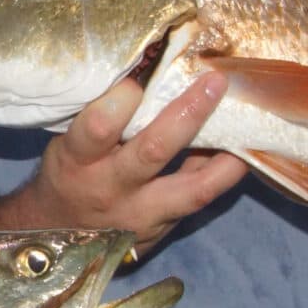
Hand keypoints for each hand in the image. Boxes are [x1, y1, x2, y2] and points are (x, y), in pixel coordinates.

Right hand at [0, 72, 245, 249]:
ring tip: (247, 127)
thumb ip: (102, 118)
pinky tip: (241, 150)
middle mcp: (110, 188)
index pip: (97, 128)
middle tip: (214, 81)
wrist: (60, 237)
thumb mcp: (70, 144)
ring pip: (192, 188)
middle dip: (187, 114)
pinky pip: (200, 200)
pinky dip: (223, 173)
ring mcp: (141, 214)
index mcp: (77, 160)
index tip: (143, 72)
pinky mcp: (163, 229)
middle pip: (152, 151)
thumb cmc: (69, 175)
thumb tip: (151, 70)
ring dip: (224, 157)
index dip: (122, 99)